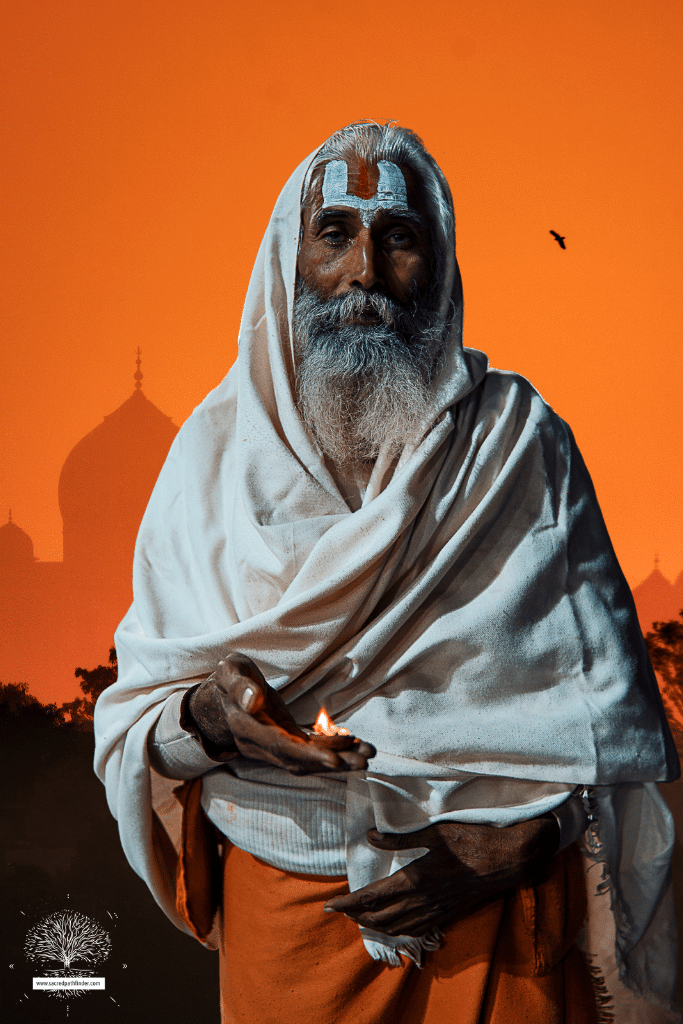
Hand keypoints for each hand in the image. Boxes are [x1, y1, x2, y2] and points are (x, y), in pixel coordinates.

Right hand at [187, 653, 375, 775]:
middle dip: (331, 762)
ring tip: (367, 755)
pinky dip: (333, 749)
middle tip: (363, 762)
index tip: (333, 760)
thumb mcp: (229, 672)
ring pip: (306, 759)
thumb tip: (254, 700)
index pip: (279, 747)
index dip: (306, 755)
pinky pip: (309, 749)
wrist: (219, 698)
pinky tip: (355, 745)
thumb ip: (239, 686)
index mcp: (247, 728)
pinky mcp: (285, 740)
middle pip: (297, 760)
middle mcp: (261, 745)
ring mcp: (273, 746)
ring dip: (338, 759)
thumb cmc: (227, 679)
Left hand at [324, 815, 559, 936]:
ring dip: (375, 927)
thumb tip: (369, 837)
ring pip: (397, 928)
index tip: (329, 906)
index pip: (370, 899)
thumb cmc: (470, 839)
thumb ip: (398, 837)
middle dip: (356, 917)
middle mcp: (421, 901)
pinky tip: (396, 927)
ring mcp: (436, 911)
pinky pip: (417, 930)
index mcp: (413, 880)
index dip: (347, 904)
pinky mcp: (449, 914)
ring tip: (361, 920)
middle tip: (340, 911)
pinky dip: (399, 932)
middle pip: (380, 919)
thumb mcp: (432, 832)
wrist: (507, 858)